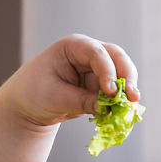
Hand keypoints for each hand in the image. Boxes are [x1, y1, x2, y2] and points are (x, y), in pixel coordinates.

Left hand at [1, 34, 140, 128]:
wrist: (27, 105)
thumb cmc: (33, 93)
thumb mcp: (54, 98)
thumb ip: (81, 101)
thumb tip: (106, 107)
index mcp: (72, 47)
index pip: (96, 53)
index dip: (107, 71)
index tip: (111, 91)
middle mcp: (88, 53)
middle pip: (116, 58)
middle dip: (126, 77)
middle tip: (133, 97)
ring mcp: (97, 69)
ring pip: (121, 75)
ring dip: (127, 92)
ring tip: (129, 109)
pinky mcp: (100, 85)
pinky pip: (116, 92)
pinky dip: (120, 102)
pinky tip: (122, 114)